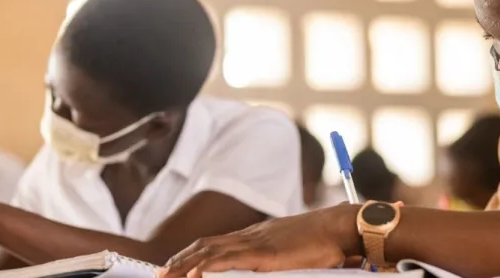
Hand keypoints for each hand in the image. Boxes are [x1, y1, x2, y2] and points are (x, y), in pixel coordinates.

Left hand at [157, 205, 360, 277]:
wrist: (340, 226)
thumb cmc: (324, 241)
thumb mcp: (293, 251)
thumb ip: (275, 260)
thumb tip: (264, 270)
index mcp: (256, 235)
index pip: (215, 242)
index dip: (192, 254)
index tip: (175, 266)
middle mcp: (251, 235)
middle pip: (205, 245)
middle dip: (179, 261)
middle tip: (159, 275)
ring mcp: (257, 242)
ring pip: (210, 251)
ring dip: (184, 265)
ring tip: (165, 277)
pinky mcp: (265, 253)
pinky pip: (229, 259)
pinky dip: (208, 266)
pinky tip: (193, 275)